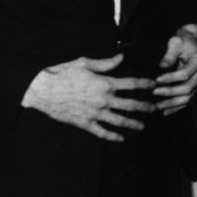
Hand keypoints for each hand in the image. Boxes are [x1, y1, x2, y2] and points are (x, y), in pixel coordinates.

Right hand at [21, 54, 155, 141]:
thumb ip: (106, 63)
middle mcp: (104, 99)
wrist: (42, 89)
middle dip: (145, 107)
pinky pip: (102, 132)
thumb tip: (121, 57)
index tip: (154, 85)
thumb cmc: (62, 73)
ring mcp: (95, 113)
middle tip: (155, 109)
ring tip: (142, 126)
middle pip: (131, 105)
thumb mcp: (85, 63)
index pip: (132, 84)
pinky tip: (120, 139)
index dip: (145, 84)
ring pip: (120, 121)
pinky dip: (112, 136)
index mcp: (105, 83)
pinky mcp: (84, 123)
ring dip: (133, 124)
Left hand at [153, 24, 196, 114]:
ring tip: (156, 106)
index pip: (185, 74)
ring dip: (171, 103)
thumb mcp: (176, 42)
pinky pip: (187, 101)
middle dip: (169, 92)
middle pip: (187, 88)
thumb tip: (162, 66)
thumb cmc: (183, 41)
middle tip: (153, 92)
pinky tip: (164, 112)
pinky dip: (176, 108)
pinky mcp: (195, 88)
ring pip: (187, 98)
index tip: (156, 80)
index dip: (170, 78)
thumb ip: (170, 55)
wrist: (192, 42)